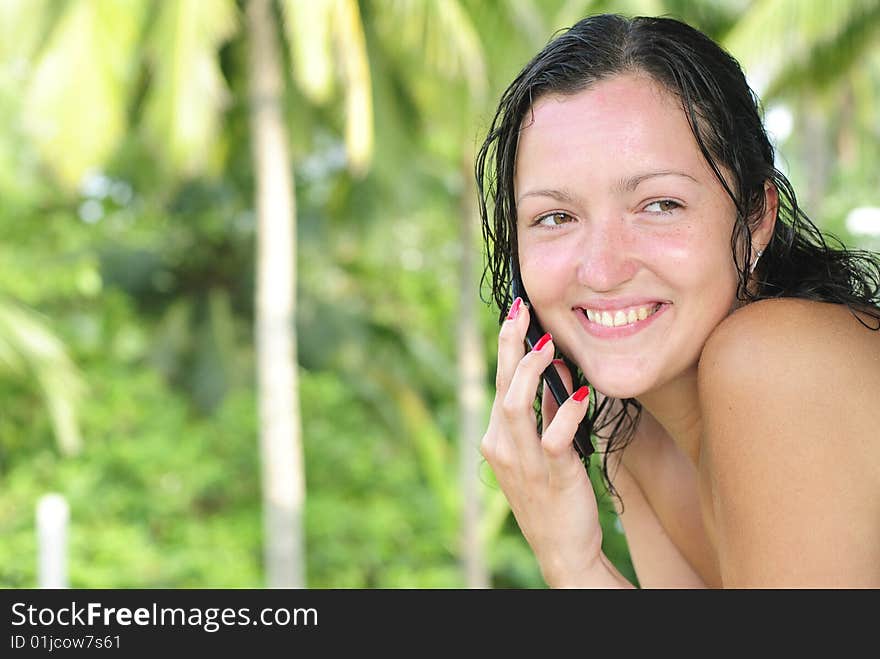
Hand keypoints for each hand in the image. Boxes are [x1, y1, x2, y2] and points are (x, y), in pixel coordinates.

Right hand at [480, 300, 602, 586]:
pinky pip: (553, 436)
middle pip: (502, 385)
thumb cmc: (554, 495)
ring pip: (515, 405)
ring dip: (531, 372)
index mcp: (498, 437)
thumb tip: (559, 369)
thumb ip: (547, 411)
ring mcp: (522, 462)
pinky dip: (566, 411)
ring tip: (549, 345)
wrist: (563, 550)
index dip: (507, 346)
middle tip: (523, 310)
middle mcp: (502, 446)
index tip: (518, 313)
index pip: (499, 382)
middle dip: (511, 344)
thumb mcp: (544, 448)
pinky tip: (581, 393)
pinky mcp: (550, 475)